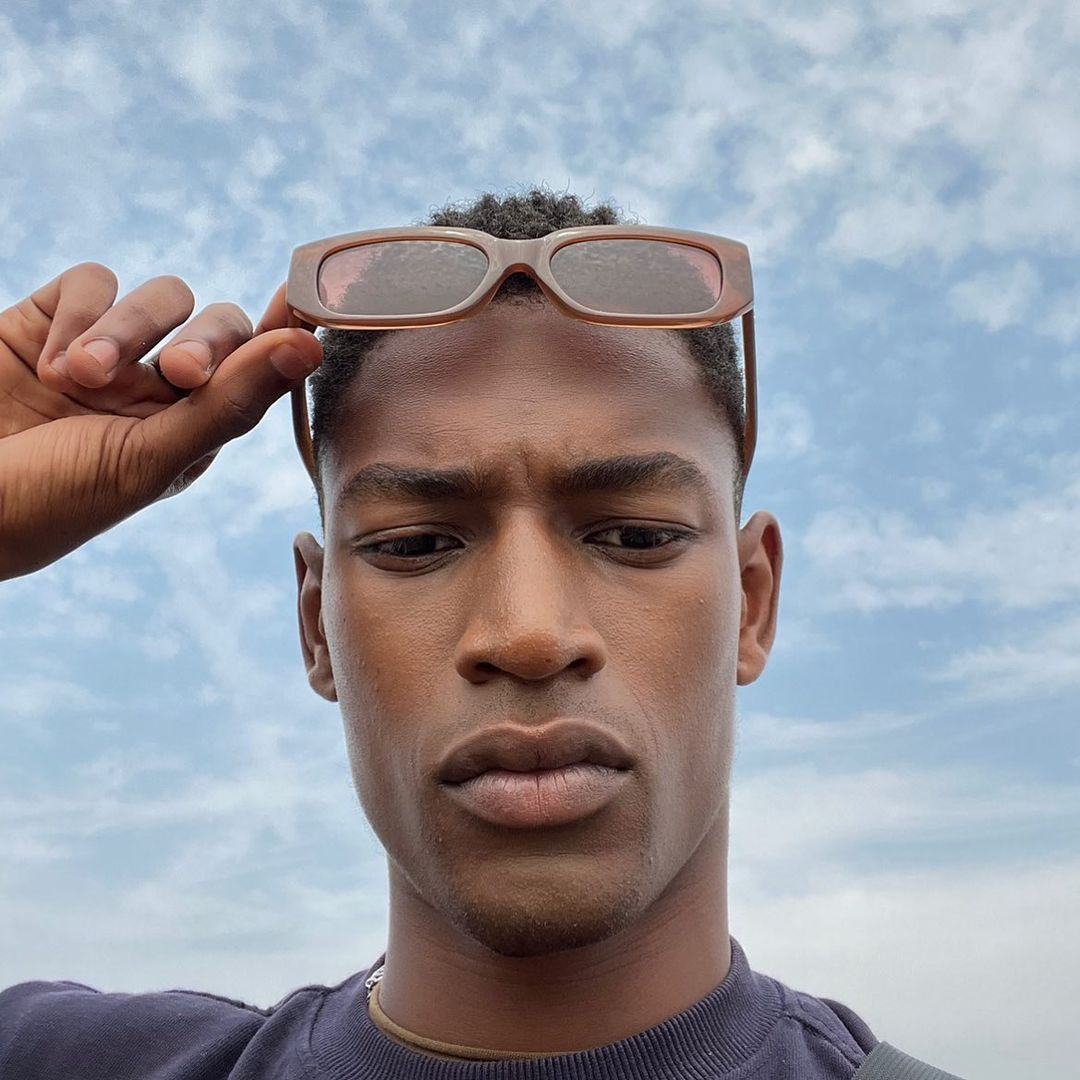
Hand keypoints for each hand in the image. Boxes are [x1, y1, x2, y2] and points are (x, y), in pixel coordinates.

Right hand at [0, 263, 320, 579]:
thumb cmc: (53, 500)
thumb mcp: (148, 461)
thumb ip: (228, 404)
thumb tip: (307, 348)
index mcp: (195, 432)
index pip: (258, 371)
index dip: (287, 333)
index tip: (310, 302)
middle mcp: (159, 390)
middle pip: (220, 326)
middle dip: (207, 342)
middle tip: (180, 373)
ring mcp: (108, 352)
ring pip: (162, 298)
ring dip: (127, 331)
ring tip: (81, 378)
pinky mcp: (52, 320)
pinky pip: (95, 281)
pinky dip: (78, 316)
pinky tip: (47, 365)